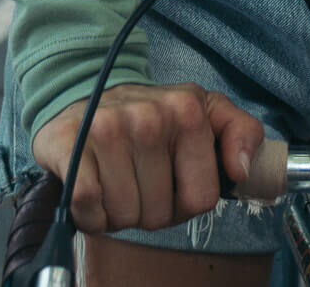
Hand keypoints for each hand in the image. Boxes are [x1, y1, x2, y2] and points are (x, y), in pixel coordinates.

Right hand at [31, 81, 264, 234]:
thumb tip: (241, 171)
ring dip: (118, 211)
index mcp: (188, 108)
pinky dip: (90, 213)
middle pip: (159, 214)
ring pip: (124, 215)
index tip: (174, 180)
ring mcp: (107, 128)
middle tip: (139, 179)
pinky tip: (93, 186)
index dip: (186, 201)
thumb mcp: (206, 113)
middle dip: (149, 208)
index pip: (202, 198)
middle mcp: (149, 115)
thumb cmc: (153, 117)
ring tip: (115, 179)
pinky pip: (88, 207)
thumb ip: (241, 132)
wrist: (88, 95)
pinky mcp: (68, 145)